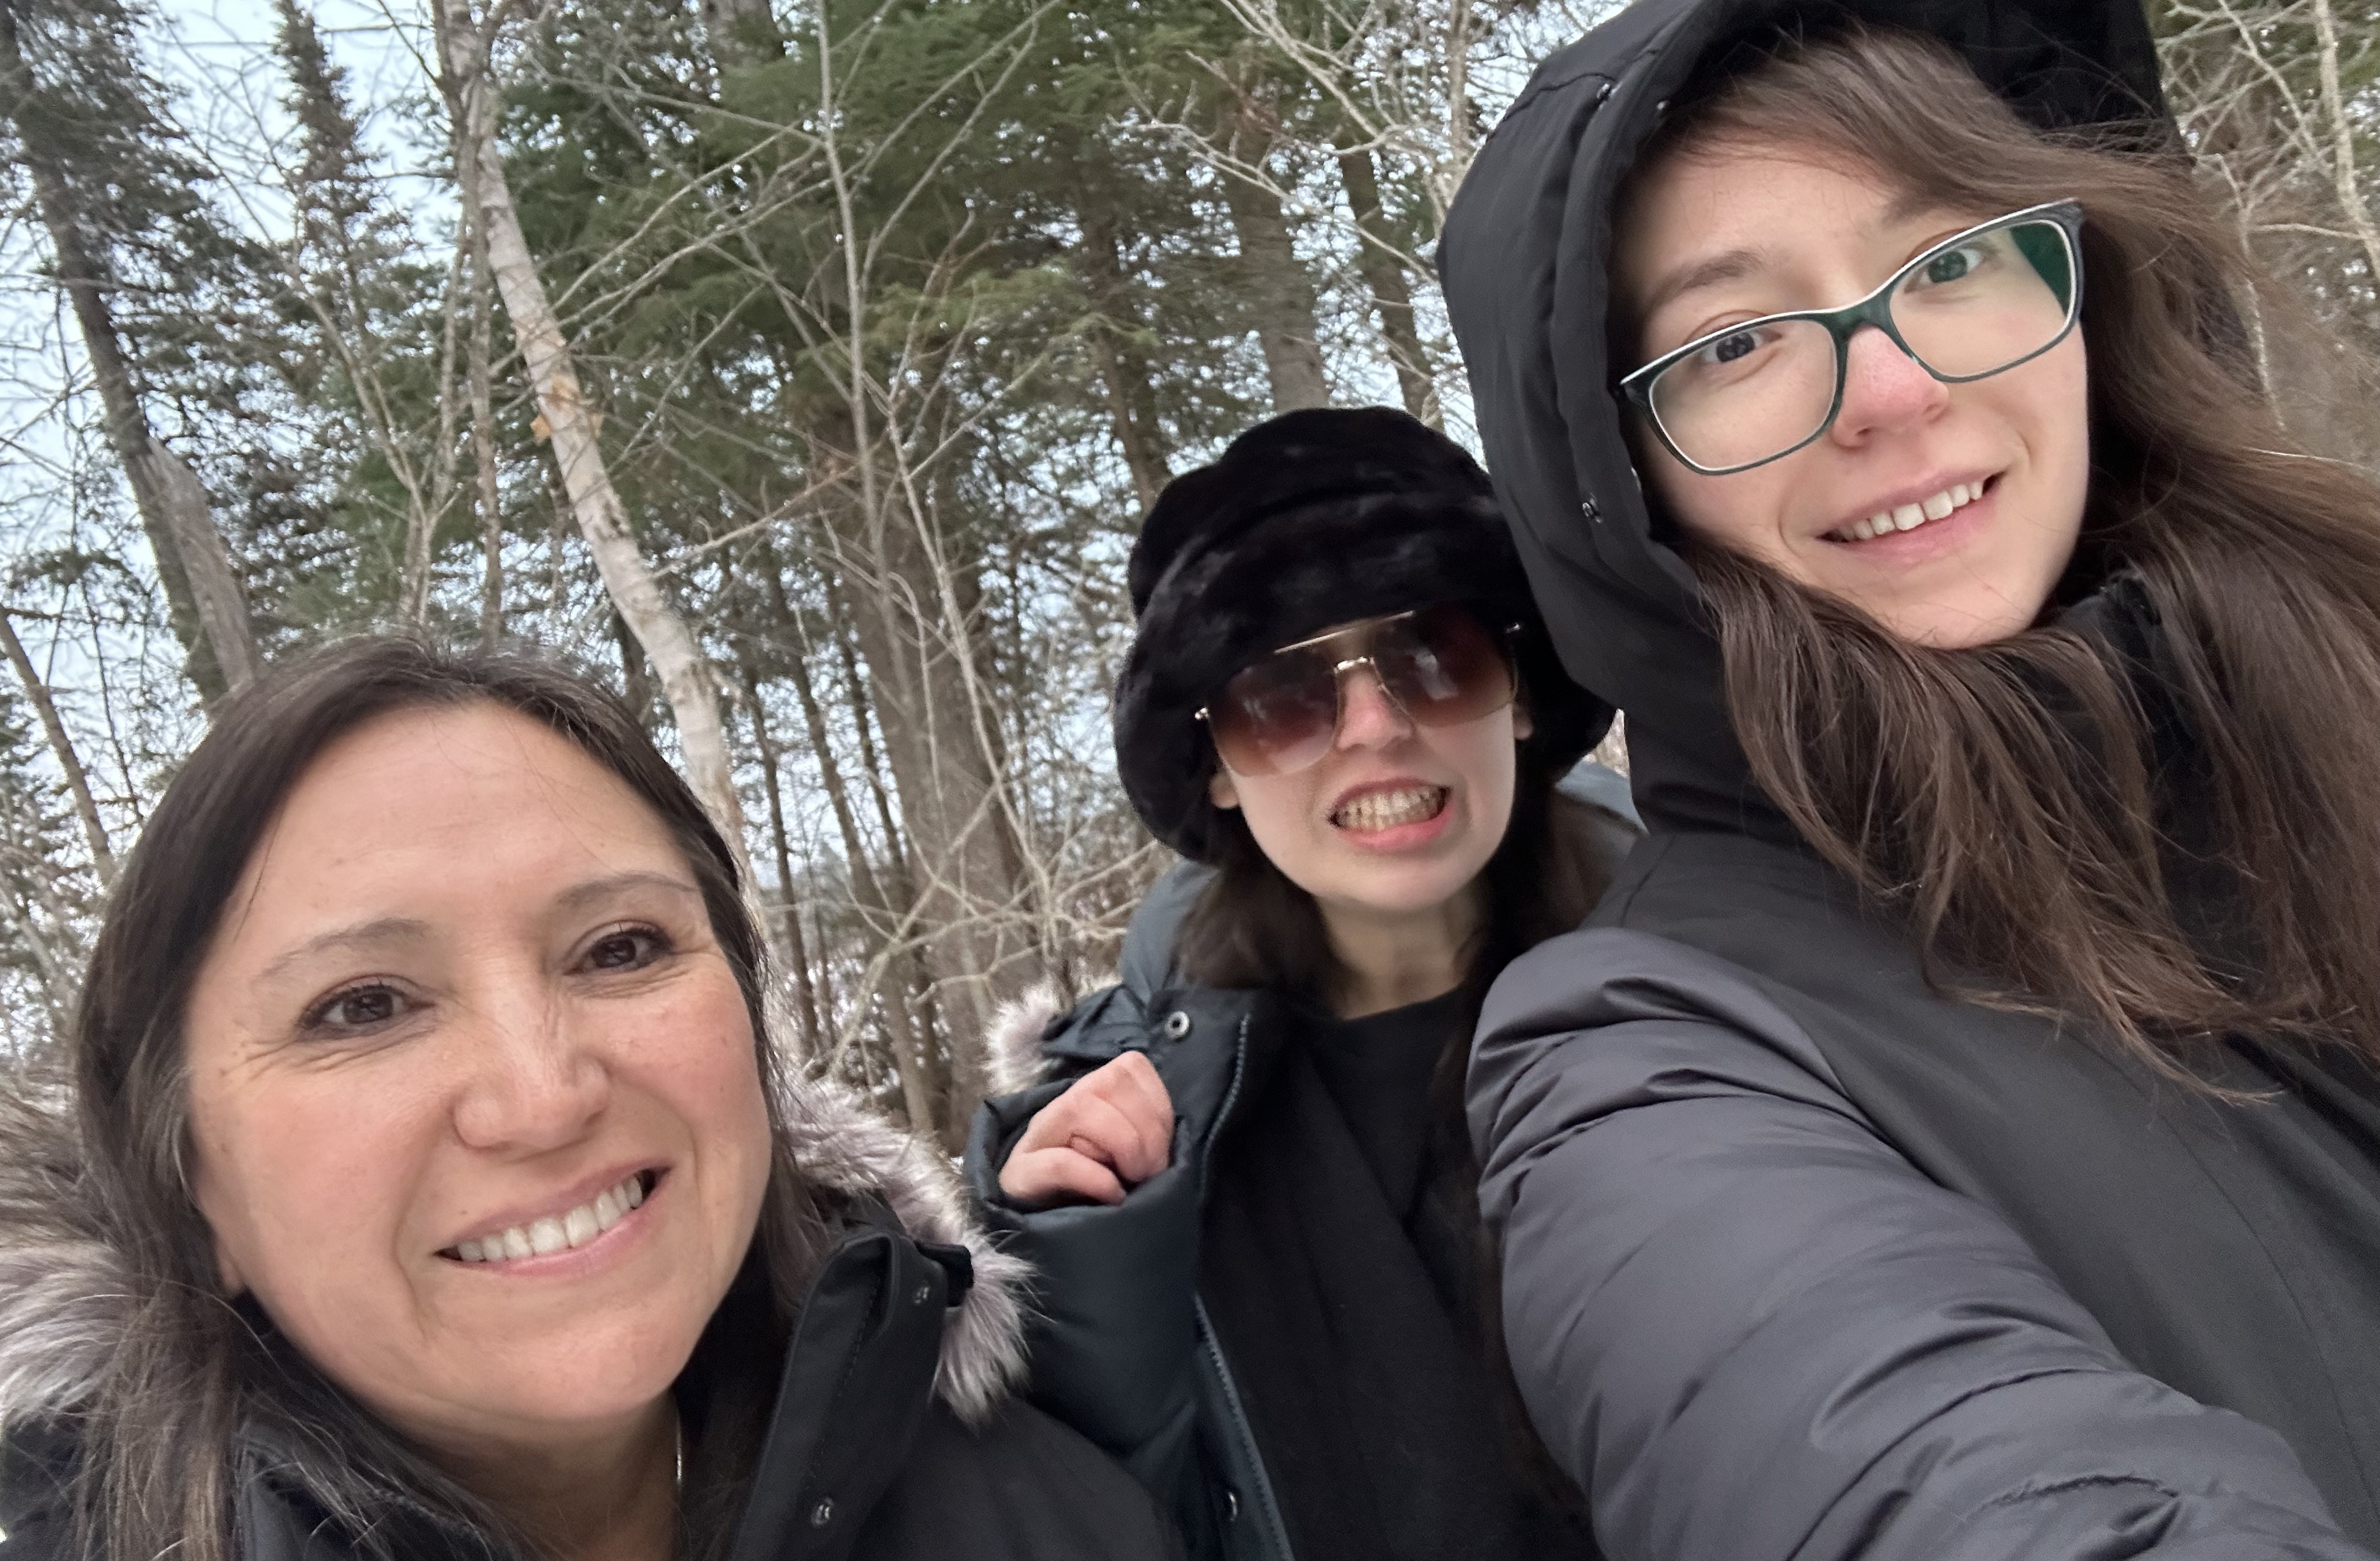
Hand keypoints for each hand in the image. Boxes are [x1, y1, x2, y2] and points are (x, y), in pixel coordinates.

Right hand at [997, 1051, 1174, 1209]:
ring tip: (1129, 1182)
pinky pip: (1060, 1163)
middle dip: (1146, 1132)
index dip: (1158, 1107)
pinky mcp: (1018, 1176)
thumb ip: (1148, 1133)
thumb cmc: (1093, 1192)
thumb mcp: (1128, 1157)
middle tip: (1148, 1173)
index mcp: (1091, 1094)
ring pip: (1081, 1108)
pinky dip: (1096, 1179)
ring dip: (1123, 1147)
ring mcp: (1035, 1139)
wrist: (1039, 1234)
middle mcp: (1061, 1106)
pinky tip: (1112, 1196)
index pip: (1131, 1067)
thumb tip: (1175, 1134)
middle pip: (1110, 1081)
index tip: (1163, 1148)